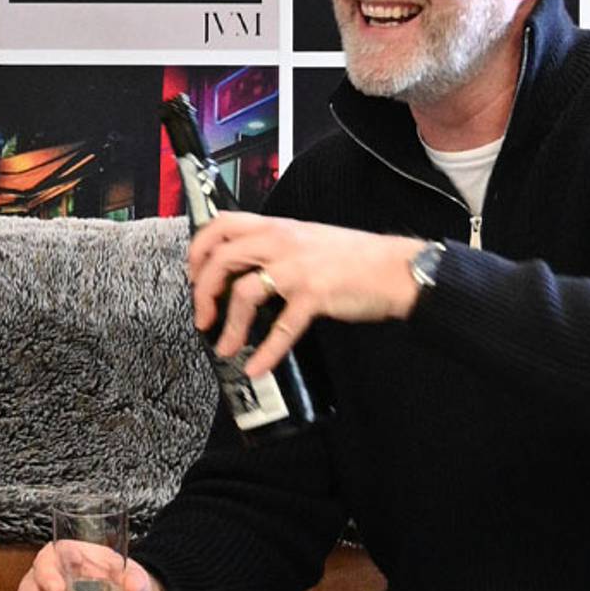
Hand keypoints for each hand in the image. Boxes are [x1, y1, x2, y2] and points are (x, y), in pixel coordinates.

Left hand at [188, 211, 424, 377]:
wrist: (395, 268)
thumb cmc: (354, 257)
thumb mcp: (307, 239)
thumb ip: (275, 247)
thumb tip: (244, 270)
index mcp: (277, 227)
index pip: (221, 224)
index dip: (199, 249)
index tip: (194, 274)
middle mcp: (282, 242)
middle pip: (222, 258)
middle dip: (203, 291)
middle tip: (202, 316)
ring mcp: (297, 268)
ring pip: (244, 293)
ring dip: (229, 326)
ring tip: (225, 347)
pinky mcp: (314, 294)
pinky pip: (281, 327)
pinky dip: (265, 351)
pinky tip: (257, 366)